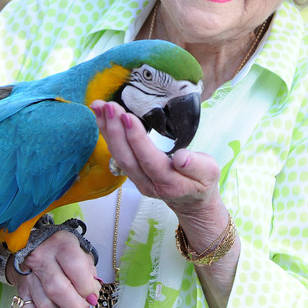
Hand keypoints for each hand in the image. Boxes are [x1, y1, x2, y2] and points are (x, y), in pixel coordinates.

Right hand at [8, 230, 100, 307]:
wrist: (32, 245)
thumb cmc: (60, 249)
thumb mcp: (78, 249)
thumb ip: (89, 271)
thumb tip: (92, 295)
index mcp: (61, 244)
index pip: (77, 268)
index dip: (88, 287)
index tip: (92, 294)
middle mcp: (42, 257)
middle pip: (59, 290)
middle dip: (76, 305)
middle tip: (84, 306)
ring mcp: (29, 274)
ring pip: (45, 304)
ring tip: (70, 307)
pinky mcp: (22, 288)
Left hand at [91, 100, 221, 217]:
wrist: (191, 202)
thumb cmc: (201, 182)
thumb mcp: (209, 173)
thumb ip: (196, 166)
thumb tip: (181, 157)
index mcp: (170, 183)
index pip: (149, 160)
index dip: (136, 139)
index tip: (127, 116)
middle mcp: (148, 183)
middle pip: (127, 158)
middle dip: (115, 130)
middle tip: (108, 106)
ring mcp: (137, 179)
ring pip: (117, 155)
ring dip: (106, 130)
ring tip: (98, 106)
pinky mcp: (131, 172)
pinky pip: (117, 153)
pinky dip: (107, 134)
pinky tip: (101, 117)